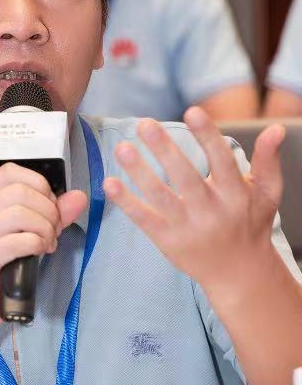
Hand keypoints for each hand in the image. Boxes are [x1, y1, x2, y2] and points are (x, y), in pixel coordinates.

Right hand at [0, 163, 86, 339]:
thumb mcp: (18, 236)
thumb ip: (48, 214)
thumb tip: (79, 197)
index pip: (11, 171)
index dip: (39, 185)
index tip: (49, 208)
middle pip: (20, 191)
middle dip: (48, 209)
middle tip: (53, 231)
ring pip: (21, 212)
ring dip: (45, 228)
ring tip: (48, 244)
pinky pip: (20, 239)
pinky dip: (38, 243)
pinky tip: (40, 253)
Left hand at [103, 107, 284, 295]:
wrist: (238, 273)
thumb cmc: (250, 223)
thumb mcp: (266, 193)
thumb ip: (267, 160)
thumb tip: (276, 127)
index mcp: (236, 195)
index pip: (222, 161)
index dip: (207, 136)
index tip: (192, 111)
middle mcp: (211, 212)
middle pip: (186, 178)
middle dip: (165, 151)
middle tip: (145, 124)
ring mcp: (187, 228)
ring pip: (160, 198)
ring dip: (139, 173)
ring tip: (122, 148)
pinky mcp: (168, 241)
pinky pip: (144, 220)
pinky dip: (127, 203)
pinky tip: (109, 183)